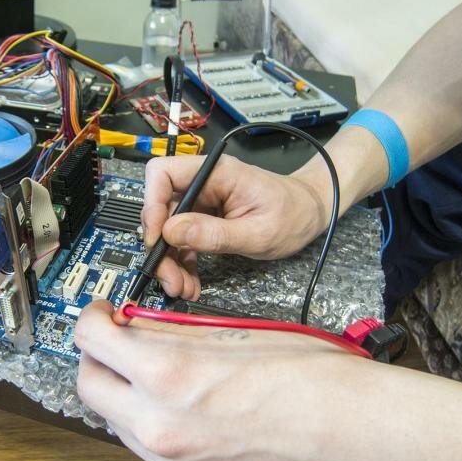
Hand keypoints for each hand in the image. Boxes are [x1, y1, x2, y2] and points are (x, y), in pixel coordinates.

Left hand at [75, 301, 461, 460]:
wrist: (360, 437)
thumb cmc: (315, 382)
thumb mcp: (235, 334)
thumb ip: (174, 333)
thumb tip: (140, 325)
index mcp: (170, 377)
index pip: (93, 340)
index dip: (92, 318)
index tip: (103, 312)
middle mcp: (160, 427)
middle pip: (89, 385)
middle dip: (96, 356)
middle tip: (117, 337)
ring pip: (112, 418)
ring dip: (118, 388)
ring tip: (148, 367)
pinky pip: (142, 445)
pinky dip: (143, 418)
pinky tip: (172, 400)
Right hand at [141, 155, 328, 298]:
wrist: (309, 214)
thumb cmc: (292, 215)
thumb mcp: (258, 232)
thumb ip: (215, 234)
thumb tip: (172, 232)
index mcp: (215, 173)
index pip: (162, 173)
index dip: (151, 204)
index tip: (156, 237)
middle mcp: (202, 184)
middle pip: (161, 208)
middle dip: (160, 246)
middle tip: (168, 278)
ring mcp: (201, 202)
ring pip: (168, 229)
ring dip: (169, 261)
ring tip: (181, 287)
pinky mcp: (203, 220)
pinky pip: (182, 240)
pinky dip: (181, 263)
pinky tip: (189, 282)